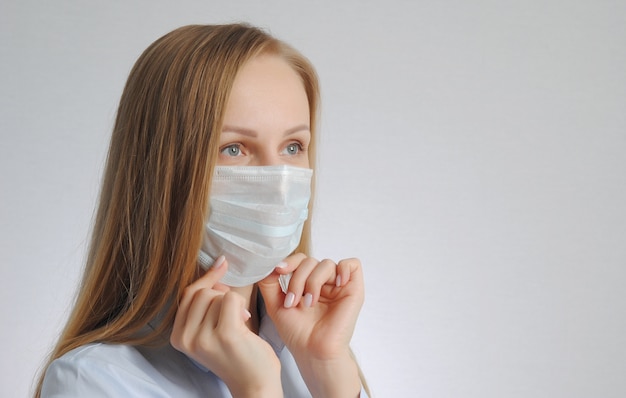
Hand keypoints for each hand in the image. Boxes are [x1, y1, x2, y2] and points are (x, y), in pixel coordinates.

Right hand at [170, 256, 282, 397]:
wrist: (254, 384)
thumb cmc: (236, 354)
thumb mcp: (209, 331)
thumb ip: (204, 306)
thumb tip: (217, 266)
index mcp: (178, 338)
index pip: (187, 294)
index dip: (206, 278)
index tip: (221, 265)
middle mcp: (186, 339)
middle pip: (201, 292)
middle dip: (221, 294)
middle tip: (235, 311)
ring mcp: (204, 338)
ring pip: (217, 295)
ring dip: (233, 303)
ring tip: (240, 322)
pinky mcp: (225, 334)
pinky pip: (231, 299)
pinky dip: (242, 305)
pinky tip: (246, 321)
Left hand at [258, 253, 363, 396]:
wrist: (312, 351)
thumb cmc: (297, 332)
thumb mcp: (275, 303)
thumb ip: (269, 282)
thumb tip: (270, 262)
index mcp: (307, 282)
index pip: (300, 260)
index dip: (289, 263)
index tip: (279, 272)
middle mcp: (323, 281)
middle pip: (310, 261)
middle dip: (298, 278)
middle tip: (294, 301)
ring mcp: (339, 285)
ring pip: (326, 263)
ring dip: (314, 281)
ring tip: (310, 303)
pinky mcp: (354, 289)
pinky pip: (352, 264)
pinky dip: (343, 270)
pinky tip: (335, 285)